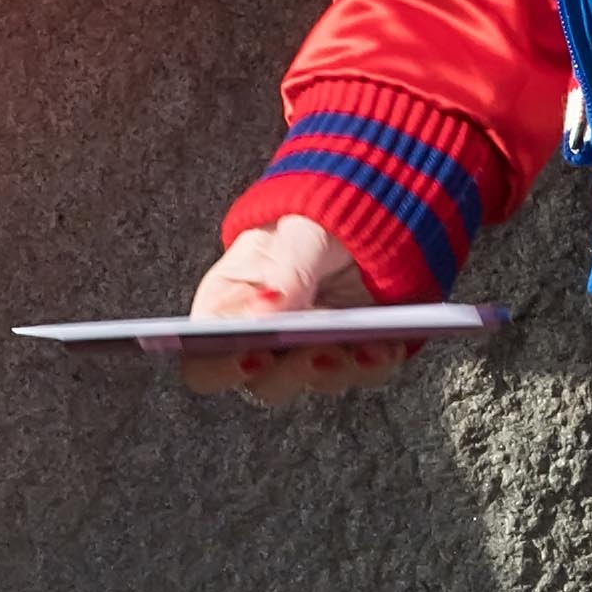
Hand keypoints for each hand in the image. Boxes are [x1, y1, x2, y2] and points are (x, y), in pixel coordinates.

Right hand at [180, 216, 418, 406]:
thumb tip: (265, 316)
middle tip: (319, 352)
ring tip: (364, 346)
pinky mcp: (351, 348)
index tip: (254, 355)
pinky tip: (388, 344)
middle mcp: (264, 337)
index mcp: (229, 306)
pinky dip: (375, 362)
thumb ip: (283, 273)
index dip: (220, 366)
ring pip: (315, 382)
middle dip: (293, 372)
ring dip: (339, 370)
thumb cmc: (312, 217)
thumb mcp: (297, 232)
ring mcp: (308, 347)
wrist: (366, 209)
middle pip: (262, 381)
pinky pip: (361, 370)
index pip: (204, 356)